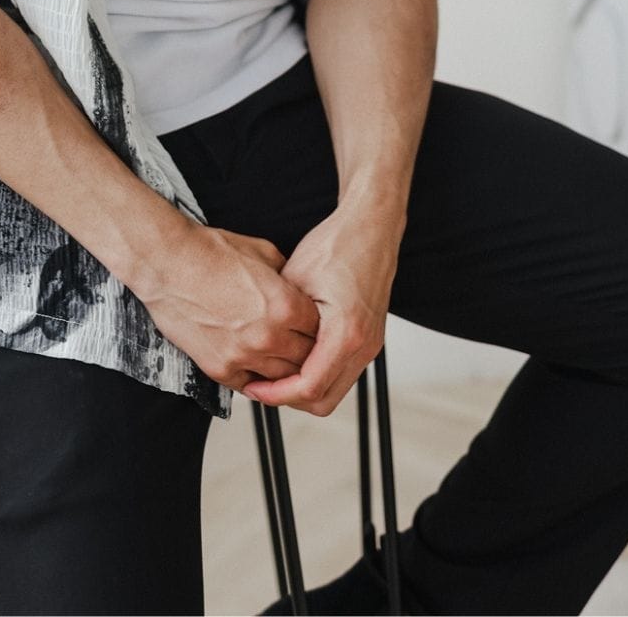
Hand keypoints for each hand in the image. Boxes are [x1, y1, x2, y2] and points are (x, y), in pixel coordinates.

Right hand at [139, 225, 320, 394]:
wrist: (168, 262)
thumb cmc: (212, 252)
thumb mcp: (264, 252)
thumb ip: (288, 277)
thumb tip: (299, 290)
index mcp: (286, 306)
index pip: (322, 331)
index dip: (322, 327)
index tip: (316, 325)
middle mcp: (269, 336)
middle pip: (307, 359)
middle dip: (309, 352)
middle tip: (304, 345)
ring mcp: (244, 356)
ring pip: (282, 379)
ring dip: (286, 370)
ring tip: (282, 356)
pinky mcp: (220, 368)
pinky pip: (251, 386)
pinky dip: (258, 379)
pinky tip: (258, 367)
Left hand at [239, 207, 397, 415]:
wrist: (372, 226)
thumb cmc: (337, 244)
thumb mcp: (295, 278)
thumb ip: (280, 317)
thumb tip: (258, 344)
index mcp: (346, 332)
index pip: (309, 387)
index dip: (276, 394)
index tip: (254, 387)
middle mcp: (364, 345)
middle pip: (324, 401)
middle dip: (289, 399)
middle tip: (261, 385)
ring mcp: (370, 344)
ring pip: (335, 390)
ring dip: (304, 388)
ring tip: (275, 371)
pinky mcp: (369, 338)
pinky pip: (342, 371)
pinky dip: (318, 373)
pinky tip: (296, 356)